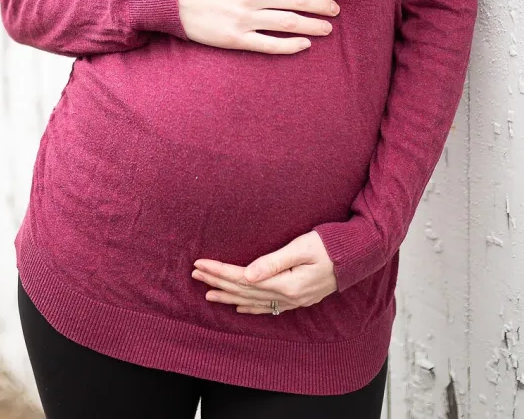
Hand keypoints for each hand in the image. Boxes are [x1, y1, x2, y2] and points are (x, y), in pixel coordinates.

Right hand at [175, 0, 339, 54]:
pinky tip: (304, 45)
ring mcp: (245, 19)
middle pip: (299, 1)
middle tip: (335, 11)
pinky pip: (269, 45)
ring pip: (289, 23)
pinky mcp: (235, 39)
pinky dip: (290, 46)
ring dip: (313, 26)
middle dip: (322, 6)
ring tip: (327, 29)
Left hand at [191, 230, 337, 313]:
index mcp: (286, 283)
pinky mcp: (298, 298)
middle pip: (244, 290)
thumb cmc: (332, 246)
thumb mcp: (302, 248)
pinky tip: (239, 308)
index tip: (200, 264)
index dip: (219, 272)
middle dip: (218, 282)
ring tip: (208, 294)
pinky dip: (250, 307)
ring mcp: (293, 300)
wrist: (358, 256)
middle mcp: (287, 296)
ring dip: (229, 296)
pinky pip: (267, 307)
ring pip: (253, 301)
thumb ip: (273, 262)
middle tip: (195, 275)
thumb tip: (246, 275)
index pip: (243, 278)